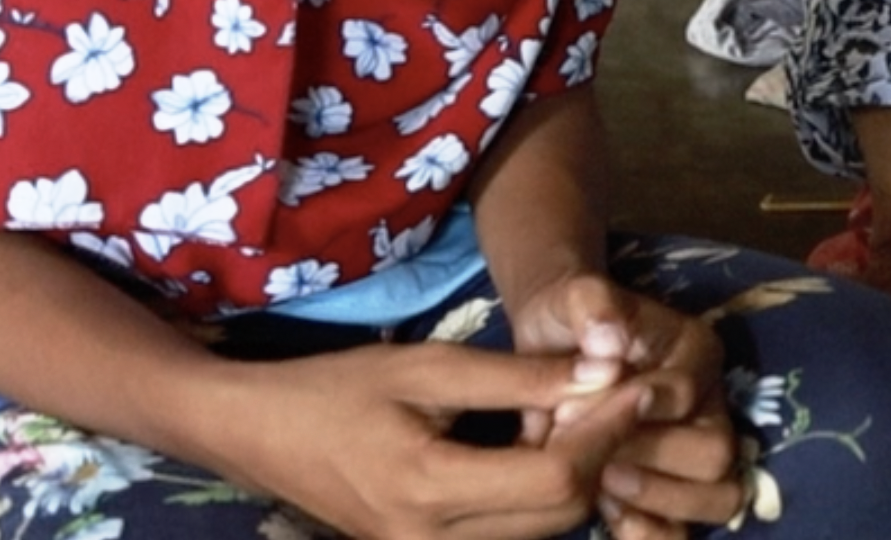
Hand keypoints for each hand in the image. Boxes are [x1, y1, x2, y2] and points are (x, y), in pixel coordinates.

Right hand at [213, 339, 649, 539]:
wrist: (257, 433)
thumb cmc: (337, 388)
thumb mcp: (429, 368)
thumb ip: (520, 376)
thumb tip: (605, 370)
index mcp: (428, 489)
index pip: (554, 478)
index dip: (605, 430)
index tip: (633, 383)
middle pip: (559, 513)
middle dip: (598, 454)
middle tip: (612, 396)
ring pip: (541, 532)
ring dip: (574, 478)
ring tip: (580, 418)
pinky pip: (510, 536)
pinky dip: (540, 498)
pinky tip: (543, 450)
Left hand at [503, 270, 740, 537]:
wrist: (553, 345)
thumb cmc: (568, 318)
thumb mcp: (573, 297)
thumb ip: (592, 304)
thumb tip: (609, 340)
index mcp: (698, 354)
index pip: (685, 395)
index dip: (629, 410)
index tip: (570, 409)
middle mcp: (712, 404)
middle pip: (716, 453)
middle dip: (648, 458)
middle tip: (592, 456)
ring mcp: (698, 451)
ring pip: (720, 498)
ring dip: (659, 500)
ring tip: (603, 487)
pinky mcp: (674, 489)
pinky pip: (686, 528)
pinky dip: (653, 531)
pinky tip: (611, 517)